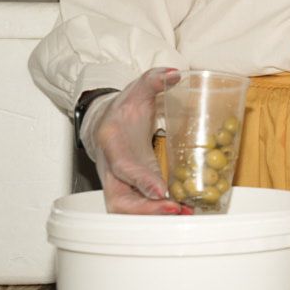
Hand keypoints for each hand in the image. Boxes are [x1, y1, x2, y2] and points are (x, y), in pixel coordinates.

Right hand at [84, 67, 188, 215]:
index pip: (124, 166)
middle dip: (146, 210)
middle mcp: (111, 169)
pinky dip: (158, 212)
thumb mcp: (136, 90)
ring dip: (154, 216)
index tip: (161, 191)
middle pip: (120, 200)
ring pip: (128, 209)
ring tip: (184, 214)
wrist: (105, 122)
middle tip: (176, 209)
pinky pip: (139, 207)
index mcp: (112, 143)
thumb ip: (154, 80)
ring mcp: (118, 183)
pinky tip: (182, 211)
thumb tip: (175, 73)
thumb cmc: (123, 110)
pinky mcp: (130, 190)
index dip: (141, 180)